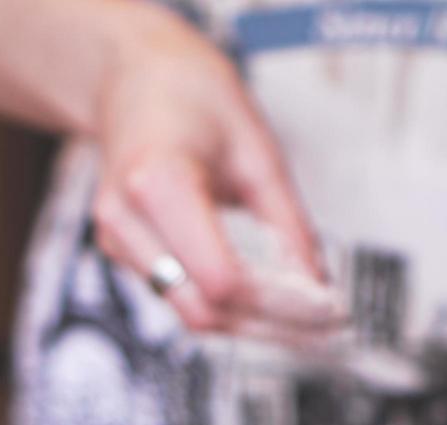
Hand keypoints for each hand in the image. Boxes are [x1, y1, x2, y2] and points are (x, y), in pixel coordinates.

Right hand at [88, 5, 319, 331]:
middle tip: (329, 325)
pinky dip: (230, 308)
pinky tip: (270, 299)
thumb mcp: (258, 151)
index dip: (281, 304)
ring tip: (308, 317)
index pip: (222, 279)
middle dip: (272, 326)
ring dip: (253, 324)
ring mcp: (117, 240)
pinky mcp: (123, 252)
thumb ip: (289, 224)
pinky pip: (180, 297)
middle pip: (204, 311)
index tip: (329, 309)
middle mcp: (125, 220)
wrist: (133, 76)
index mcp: (157, 183)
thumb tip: (319, 287)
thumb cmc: (193, 96)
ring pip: (191, 314)